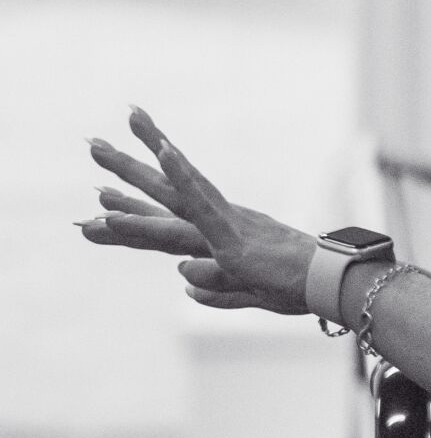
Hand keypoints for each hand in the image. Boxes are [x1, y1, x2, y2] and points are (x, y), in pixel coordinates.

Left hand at [79, 107, 314, 313]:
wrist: (330, 286)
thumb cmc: (300, 287)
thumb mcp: (250, 293)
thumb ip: (217, 289)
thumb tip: (184, 281)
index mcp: (220, 235)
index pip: (169, 217)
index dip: (134, 206)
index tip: (102, 191)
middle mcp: (217, 221)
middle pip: (163, 194)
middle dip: (127, 169)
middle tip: (92, 144)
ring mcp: (223, 225)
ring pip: (170, 195)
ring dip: (134, 170)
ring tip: (99, 148)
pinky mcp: (232, 236)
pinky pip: (201, 203)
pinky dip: (182, 177)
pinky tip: (164, 153)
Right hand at [378, 153, 430, 251]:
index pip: (425, 171)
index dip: (402, 166)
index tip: (379, 157)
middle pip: (420, 167)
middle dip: (396, 161)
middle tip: (371, 153)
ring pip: (428, 169)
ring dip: (406, 164)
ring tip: (384, 161)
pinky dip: (420, 172)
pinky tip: (416, 174)